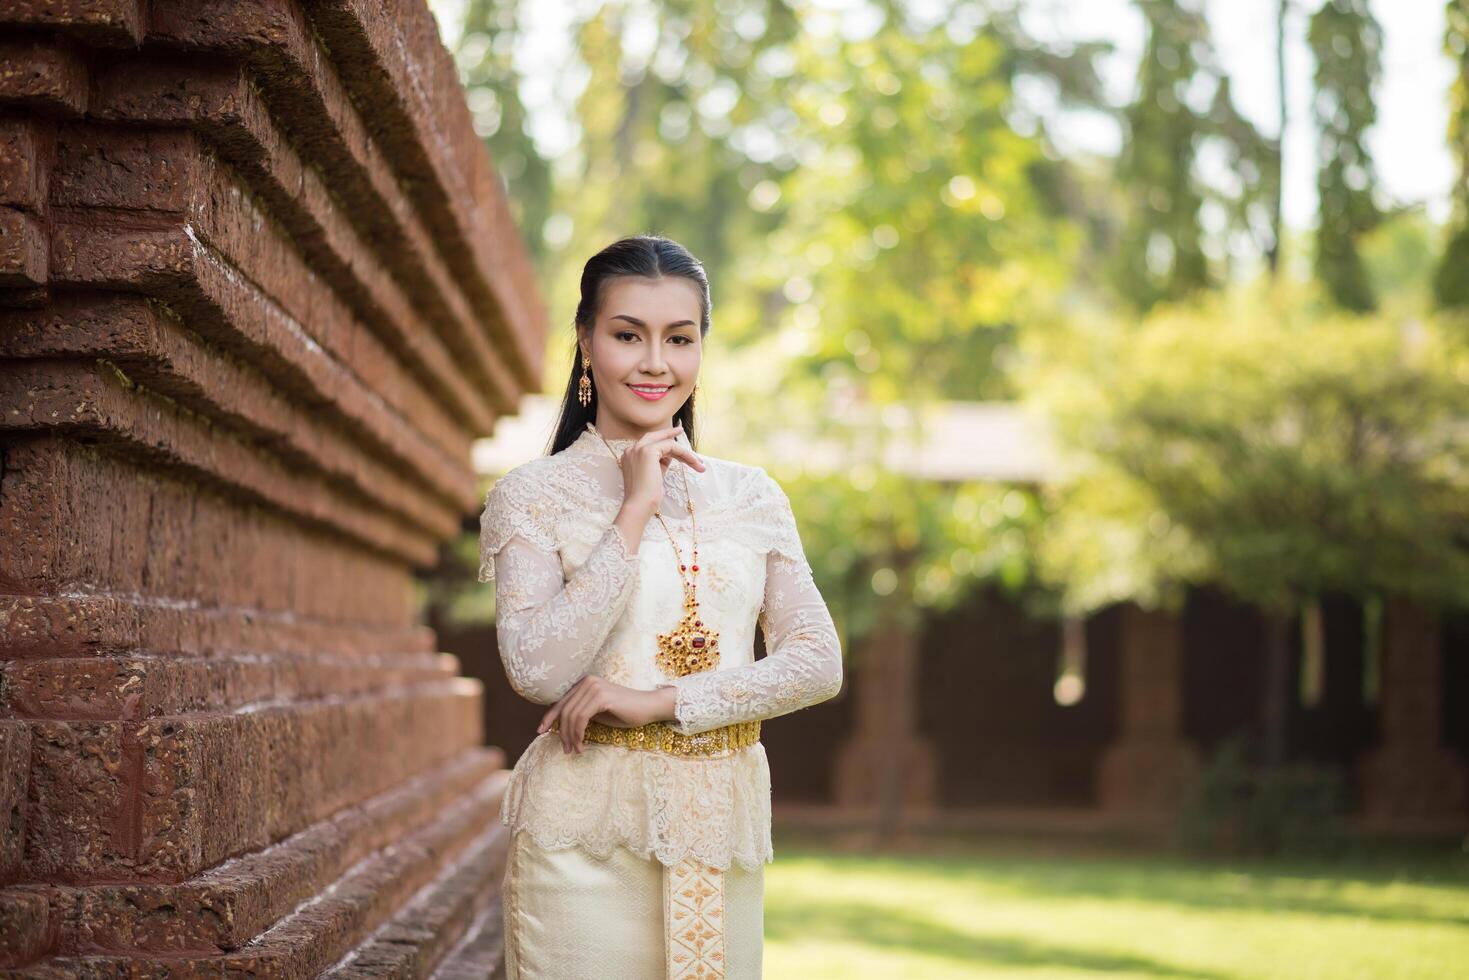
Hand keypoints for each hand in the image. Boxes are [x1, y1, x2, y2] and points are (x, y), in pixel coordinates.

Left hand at [536, 676, 678, 753]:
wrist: (648, 707)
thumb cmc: (625, 711)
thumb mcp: (597, 712)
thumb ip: (581, 713)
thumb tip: (562, 725)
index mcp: (584, 683)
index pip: (561, 701)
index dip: (549, 717)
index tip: (541, 731)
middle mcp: (587, 682)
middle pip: (564, 710)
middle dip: (562, 732)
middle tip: (565, 749)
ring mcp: (594, 687)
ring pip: (571, 716)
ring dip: (570, 737)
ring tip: (574, 750)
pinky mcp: (601, 697)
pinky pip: (581, 718)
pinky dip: (579, 734)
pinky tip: (581, 745)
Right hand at [618, 422, 705, 519]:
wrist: (639, 506)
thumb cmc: (646, 497)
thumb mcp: (654, 476)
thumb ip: (659, 464)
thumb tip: (670, 457)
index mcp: (629, 456)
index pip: (649, 444)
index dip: (663, 441)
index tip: (675, 439)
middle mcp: (631, 450)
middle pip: (654, 437)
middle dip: (669, 433)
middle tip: (681, 430)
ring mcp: (638, 449)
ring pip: (667, 443)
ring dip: (685, 453)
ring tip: (698, 463)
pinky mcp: (648, 451)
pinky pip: (671, 446)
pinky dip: (684, 454)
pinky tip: (693, 462)